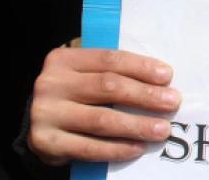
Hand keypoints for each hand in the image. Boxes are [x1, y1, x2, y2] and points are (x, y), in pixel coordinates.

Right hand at [29, 48, 180, 164]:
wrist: (36, 120)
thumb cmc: (73, 93)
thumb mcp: (85, 74)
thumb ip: (113, 73)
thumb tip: (161, 82)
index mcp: (64, 59)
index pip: (109, 59)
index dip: (140, 67)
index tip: (167, 76)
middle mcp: (51, 84)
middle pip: (108, 87)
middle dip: (145, 95)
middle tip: (172, 102)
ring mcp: (45, 114)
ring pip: (101, 119)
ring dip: (136, 125)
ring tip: (162, 129)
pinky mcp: (45, 142)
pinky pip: (88, 148)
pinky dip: (116, 149)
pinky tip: (137, 148)